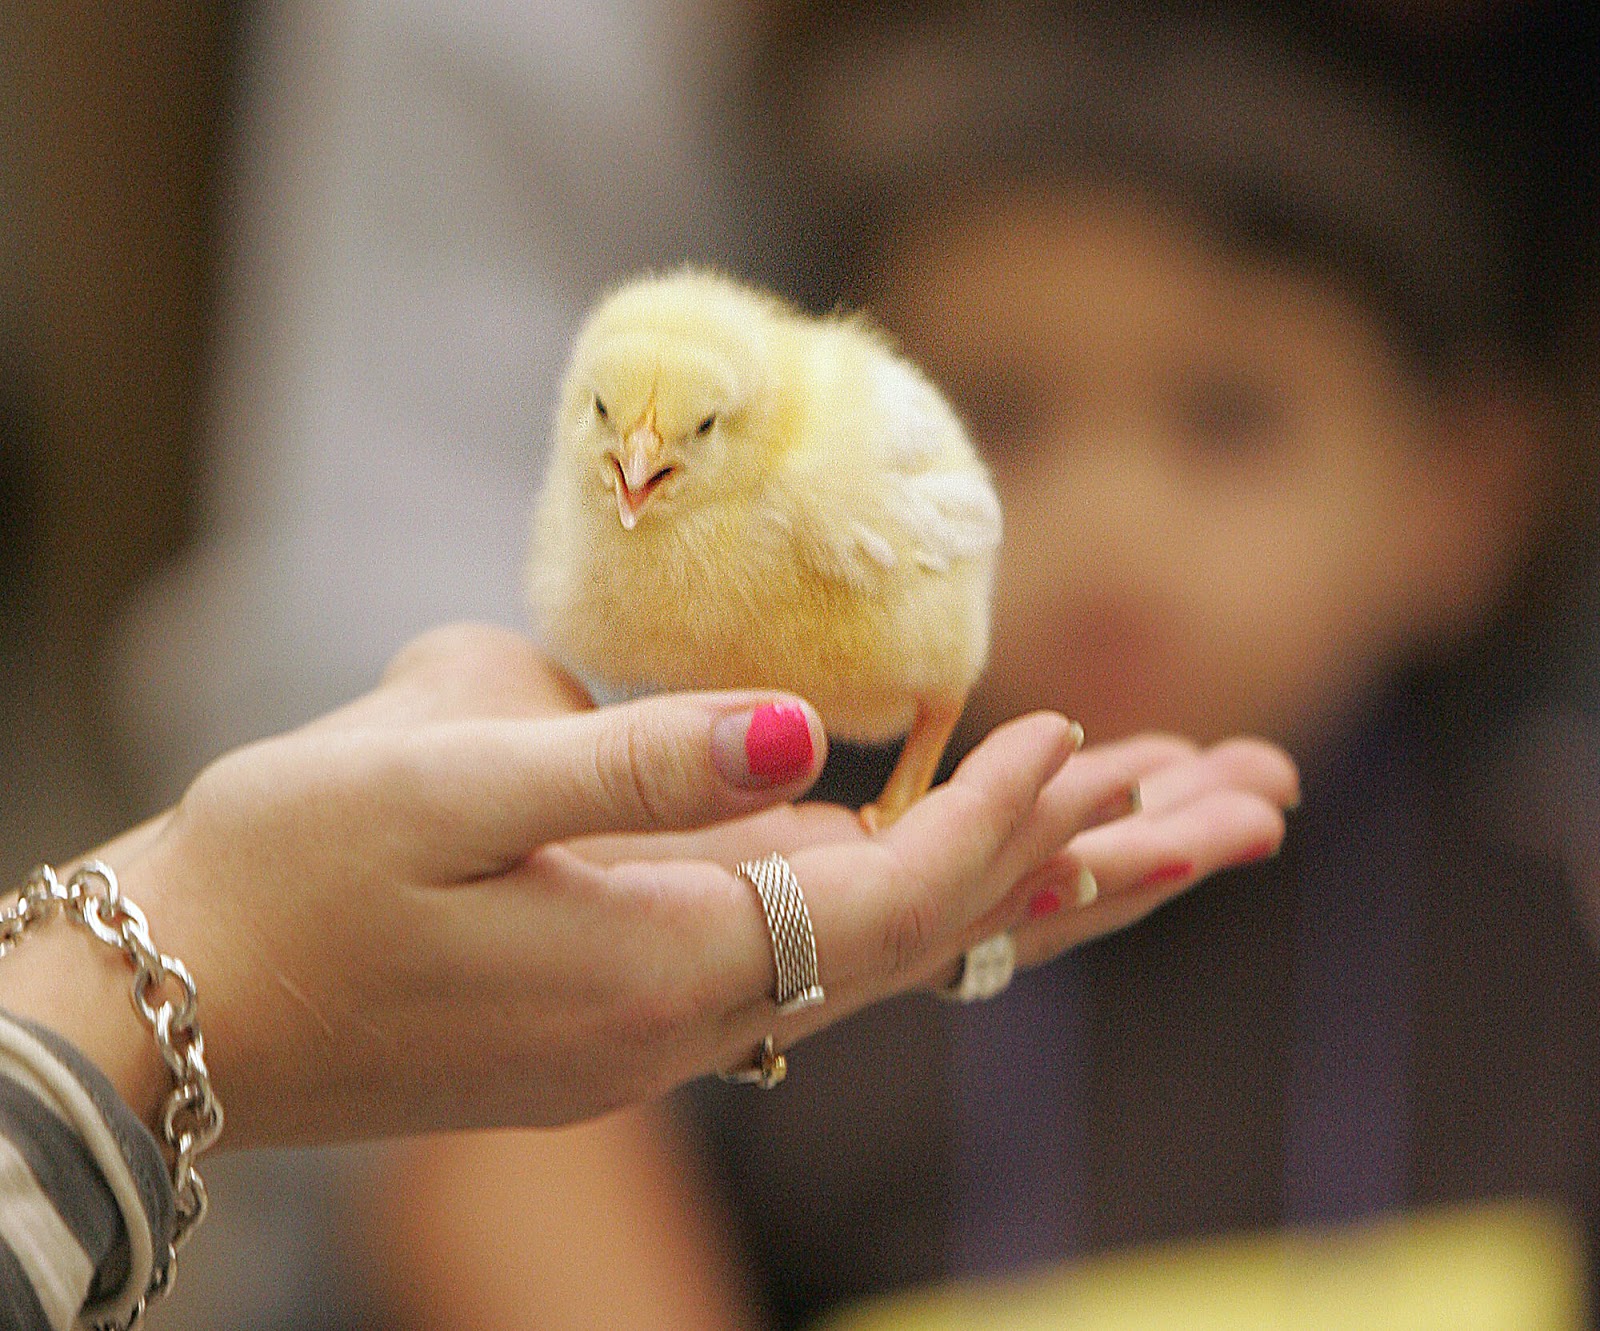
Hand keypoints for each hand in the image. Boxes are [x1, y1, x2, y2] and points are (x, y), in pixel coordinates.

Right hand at [0, 625, 1296, 1148]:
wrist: (175, 1008)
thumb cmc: (284, 882)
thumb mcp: (439, 788)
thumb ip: (636, 768)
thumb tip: (816, 739)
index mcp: (658, 971)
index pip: (895, 909)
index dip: (1003, 825)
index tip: (1090, 733)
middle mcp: (693, 1011)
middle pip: (946, 945)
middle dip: (1098, 868)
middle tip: (1248, 798)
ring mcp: (669, 1011)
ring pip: (900, 944)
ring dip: (1034, 882)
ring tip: (1166, 812)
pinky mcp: (633, 986)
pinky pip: (823, 939)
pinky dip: (923, 887)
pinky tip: (971, 838)